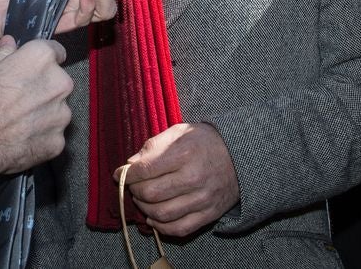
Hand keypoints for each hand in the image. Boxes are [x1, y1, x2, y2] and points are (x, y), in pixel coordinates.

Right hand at [0, 36, 72, 174]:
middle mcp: (59, 83)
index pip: (55, 51)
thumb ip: (5, 54)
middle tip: (20, 98)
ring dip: (44, 112)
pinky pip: (53, 133)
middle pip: (58, 82)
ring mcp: (61, 113)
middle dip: (44, 88)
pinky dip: (42, 135)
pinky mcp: (58, 139)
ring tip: (19, 120)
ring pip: (57, 109)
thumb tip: (10, 44)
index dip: (43, 60)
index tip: (35, 68)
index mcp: (42, 59)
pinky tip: (22, 136)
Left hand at [120, 122, 240, 236]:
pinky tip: (154, 216)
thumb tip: (131, 165)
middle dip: (134, 191)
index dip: (126, 174)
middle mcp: (193, 178)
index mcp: (184, 153)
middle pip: (150, 193)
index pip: (145, 170)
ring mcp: (202, 199)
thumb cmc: (205, 141)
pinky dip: (161, 226)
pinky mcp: (209, 214)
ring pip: (161, 213)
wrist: (241, 156)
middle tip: (133, 185)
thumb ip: (153, 146)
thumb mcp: (180, 132)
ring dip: (144, 208)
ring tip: (142, 199)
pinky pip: (179, 229)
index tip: (119, 174)